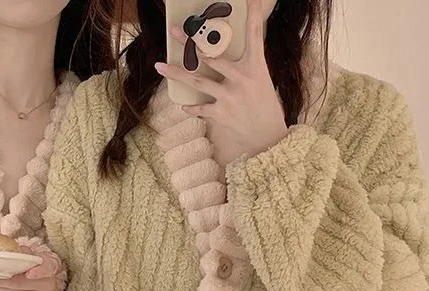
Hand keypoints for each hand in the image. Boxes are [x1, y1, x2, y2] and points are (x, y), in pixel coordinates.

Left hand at [0, 247, 59, 290]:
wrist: (39, 284)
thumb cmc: (31, 267)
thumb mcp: (30, 256)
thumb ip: (21, 253)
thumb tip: (5, 252)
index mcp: (50, 266)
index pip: (47, 268)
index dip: (39, 272)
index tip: (29, 274)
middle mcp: (49, 286)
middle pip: (19, 283)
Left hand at [154, 0, 287, 161]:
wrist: (268, 137)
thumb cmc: (263, 105)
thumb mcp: (261, 80)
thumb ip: (245, 65)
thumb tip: (225, 53)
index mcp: (255, 66)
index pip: (255, 34)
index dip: (254, 14)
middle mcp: (241, 78)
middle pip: (211, 55)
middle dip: (191, 42)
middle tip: (174, 31)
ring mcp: (229, 96)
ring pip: (197, 81)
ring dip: (176, 73)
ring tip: (159, 66)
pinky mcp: (221, 114)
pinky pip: (200, 108)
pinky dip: (192, 108)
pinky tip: (183, 106)